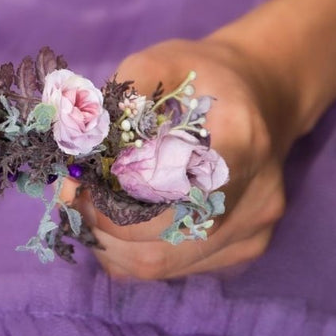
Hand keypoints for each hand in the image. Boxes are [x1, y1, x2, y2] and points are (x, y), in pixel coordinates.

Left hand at [64, 33, 301, 281]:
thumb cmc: (200, 76)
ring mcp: (254, 226)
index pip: (170, 193)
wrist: (263, 93)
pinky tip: (122, 225)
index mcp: (241, 138)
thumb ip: (111, 114)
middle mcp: (258, 192)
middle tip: (76, 200)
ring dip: (113, 245)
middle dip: (104, 226)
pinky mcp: (247, 247)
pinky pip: (176, 269)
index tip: (80, 186)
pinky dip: (134, 254)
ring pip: (165, 263)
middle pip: (164, 239)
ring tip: (93, 210)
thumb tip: (71, 181)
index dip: (114, 201)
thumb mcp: (154, 65)